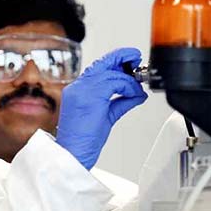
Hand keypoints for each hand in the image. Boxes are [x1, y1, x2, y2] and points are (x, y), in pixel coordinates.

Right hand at [56, 47, 147, 168]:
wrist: (73, 153)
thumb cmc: (83, 139)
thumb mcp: (106, 116)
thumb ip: (120, 102)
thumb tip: (137, 94)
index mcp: (78, 90)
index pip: (98, 68)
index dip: (115, 61)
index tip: (130, 61)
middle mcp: (78, 86)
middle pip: (103, 62)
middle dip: (122, 56)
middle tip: (136, 58)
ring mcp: (83, 90)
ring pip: (112, 73)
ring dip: (129, 80)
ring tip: (137, 89)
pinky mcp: (91, 96)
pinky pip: (116, 83)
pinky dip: (129, 88)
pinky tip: (135, 96)